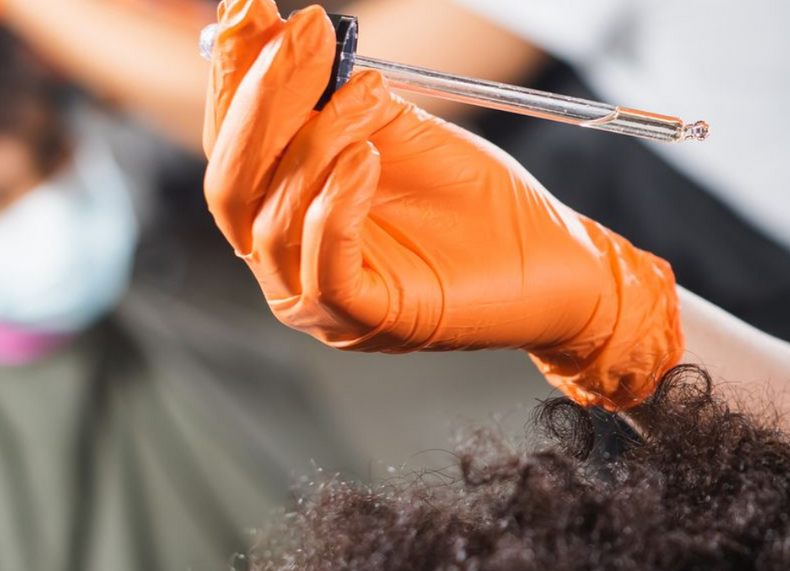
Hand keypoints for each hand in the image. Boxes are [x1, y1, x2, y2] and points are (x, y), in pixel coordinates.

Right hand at [203, 0, 681, 408]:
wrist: (557, 263)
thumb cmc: (481, 204)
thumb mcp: (401, 133)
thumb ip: (338, 95)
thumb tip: (286, 28)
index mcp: (283, 209)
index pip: (233, 140)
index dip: (234, 73)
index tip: (248, 5)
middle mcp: (283, 258)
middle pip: (234, 177)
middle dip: (264, 95)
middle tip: (307, 30)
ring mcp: (316, 300)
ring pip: (276, 216)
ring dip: (319, 139)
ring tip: (370, 90)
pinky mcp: (363, 321)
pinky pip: (325, 265)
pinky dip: (337, 205)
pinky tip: (366, 156)